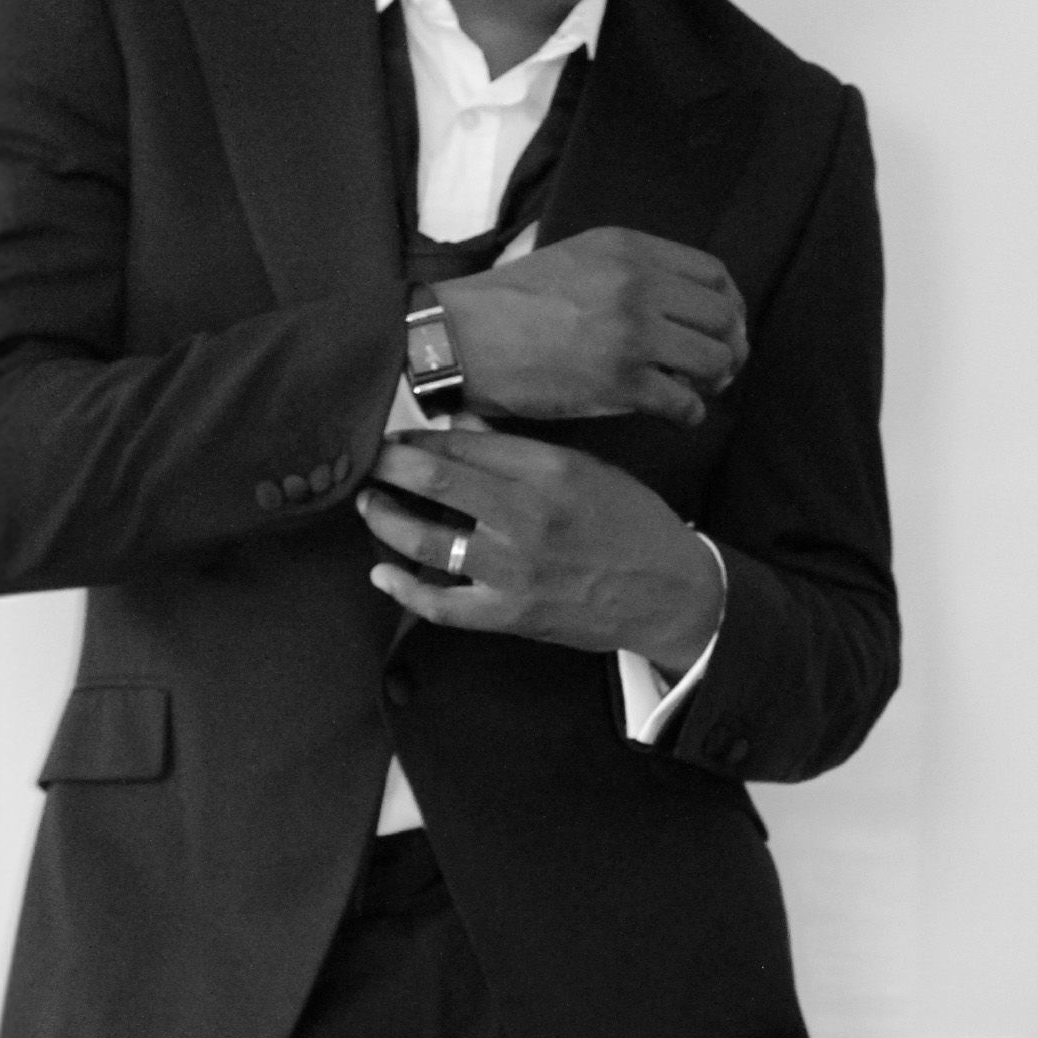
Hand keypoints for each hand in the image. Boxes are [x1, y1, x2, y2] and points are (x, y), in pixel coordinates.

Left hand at [363, 427, 727, 666]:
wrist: (670, 594)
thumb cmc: (631, 524)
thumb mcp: (588, 469)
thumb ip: (522, 449)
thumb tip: (461, 423)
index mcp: (549, 469)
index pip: (463, 441)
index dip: (417, 437)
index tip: (397, 437)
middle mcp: (527, 515)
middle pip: (434, 478)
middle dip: (387, 465)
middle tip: (367, 461)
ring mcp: (515, 568)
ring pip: (425, 539)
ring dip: (385, 519)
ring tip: (371, 507)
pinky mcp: (512, 614)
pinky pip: (442, 605)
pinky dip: (405, 591)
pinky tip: (383, 576)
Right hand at [428, 227, 745, 428]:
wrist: (463, 339)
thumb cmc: (513, 303)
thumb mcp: (578, 258)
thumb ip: (631, 270)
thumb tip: (682, 305)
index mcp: (629, 249)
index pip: (714, 274)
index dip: (729, 306)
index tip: (722, 328)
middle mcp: (639, 285)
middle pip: (722, 318)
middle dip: (729, 348)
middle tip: (716, 370)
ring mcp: (633, 334)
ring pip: (714, 361)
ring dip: (712, 383)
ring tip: (694, 392)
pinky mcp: (622, 383)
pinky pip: (685, 404)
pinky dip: (689, 416)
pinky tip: (676, 416)